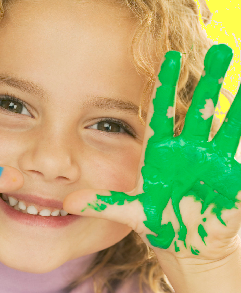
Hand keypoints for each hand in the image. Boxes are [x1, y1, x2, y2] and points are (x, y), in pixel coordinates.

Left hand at [64, 44, 240, 262]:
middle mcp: (186, 151)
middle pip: (197, 111)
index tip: (168, 58)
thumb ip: (102, 203)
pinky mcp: (228, 178)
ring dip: (235, 102)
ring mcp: (209, 162)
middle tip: (220, 48)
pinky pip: (239, 152)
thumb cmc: (157, 222)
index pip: (161, 114)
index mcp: (160, 154)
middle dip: (208, 82)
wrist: (185, 243)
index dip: (164, 87)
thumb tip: (68, 203)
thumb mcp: (129, 211)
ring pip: (223, 126)